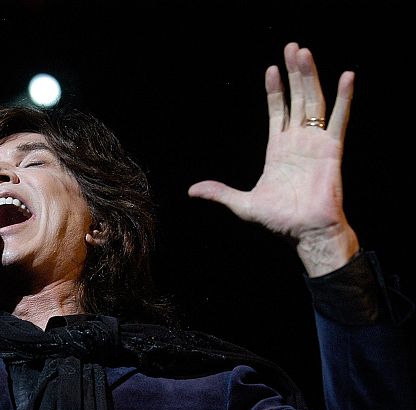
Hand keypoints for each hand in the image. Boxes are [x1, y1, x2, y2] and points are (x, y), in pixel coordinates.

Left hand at [188, 42, 359, 275]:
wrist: (305, 232)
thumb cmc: (279, 221)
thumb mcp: (242, 204)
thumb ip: (220, 193)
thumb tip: (192, 190)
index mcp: (278, 150)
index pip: (277, 112)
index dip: (274, 90)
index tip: (271, 69)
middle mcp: (297, 142)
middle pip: (297, 99)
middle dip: (294, 73)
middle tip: (292, 47)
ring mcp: (315, 143)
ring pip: (314, 102)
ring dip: (311, 77)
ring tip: (305, 53)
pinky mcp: (332, 149)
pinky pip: (339, 119)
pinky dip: (344, 98)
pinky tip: (347, 76)